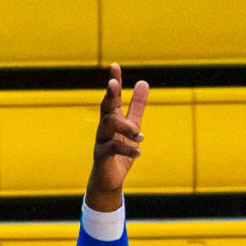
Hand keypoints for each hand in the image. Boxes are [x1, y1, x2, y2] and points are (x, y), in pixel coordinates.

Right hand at [86, 63, 147, 205]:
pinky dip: (128, 148)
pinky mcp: (101, 155)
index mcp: (112, 118)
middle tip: (113, 84)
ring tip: (140, 136)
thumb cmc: (119, 152)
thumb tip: (143, 82)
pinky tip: (138, 151)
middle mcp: (104, 127)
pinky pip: (112, 147)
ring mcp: (101, 140)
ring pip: (108, 125)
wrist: (109, 180)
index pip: (112, 96)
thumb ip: (137, 106)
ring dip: (126, 127)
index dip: (114, 81)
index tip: (114, 66)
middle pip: (105, 106)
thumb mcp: (132, 126)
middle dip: (109, 94)